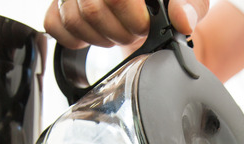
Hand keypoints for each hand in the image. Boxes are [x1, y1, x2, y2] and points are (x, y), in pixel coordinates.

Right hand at [44, 0, 209, 48]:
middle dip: (119, 32)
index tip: (145, 26)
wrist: (150, 4)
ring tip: (118, 33)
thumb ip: (189, 5)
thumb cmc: (167, 0)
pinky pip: (54, 25)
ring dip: (100, 38)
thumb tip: (182, 20)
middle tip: (134, 32)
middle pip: (91, 10)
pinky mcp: (58, 4)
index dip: (132, 18)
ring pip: (73, 20)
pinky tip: (94, 36)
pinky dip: (74, 39)